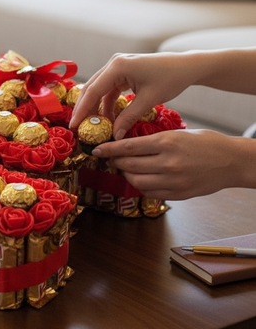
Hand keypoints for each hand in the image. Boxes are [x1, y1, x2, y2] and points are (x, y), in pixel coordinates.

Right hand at [69, 52, 195, 138]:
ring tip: (94, 128)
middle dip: (85, 109)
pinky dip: (107, 104)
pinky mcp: (123, 72)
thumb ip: (128, 118)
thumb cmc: (170, 79)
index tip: (74, 127)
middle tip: (78, 129)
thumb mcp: (148, 100)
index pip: (93, 90)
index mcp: (117, 66)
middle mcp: (113, 63)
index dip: (82, 110)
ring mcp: (117, 66)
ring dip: (96, 108)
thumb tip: (114, 137)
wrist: (186, 67)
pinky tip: (109, 119)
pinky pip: (109, 89)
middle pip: (92, 88)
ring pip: (99, 89)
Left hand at [91, 129, 255, 199]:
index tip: (97, 150)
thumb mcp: (178, 133)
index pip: (128, 147)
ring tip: (126, 168)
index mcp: (166, 142)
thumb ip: (154, 141)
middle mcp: (167, 163)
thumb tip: (130, 146)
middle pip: (129, 165)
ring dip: (127, 175)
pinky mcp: (178, 194)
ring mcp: (173, 181)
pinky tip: (142, 178)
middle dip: (116, 162)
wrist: (231, 161)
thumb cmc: (206, 143)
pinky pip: (150, 193)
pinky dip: (141, 186)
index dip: (109, 149)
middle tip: (111, 158)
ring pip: (137, 181)